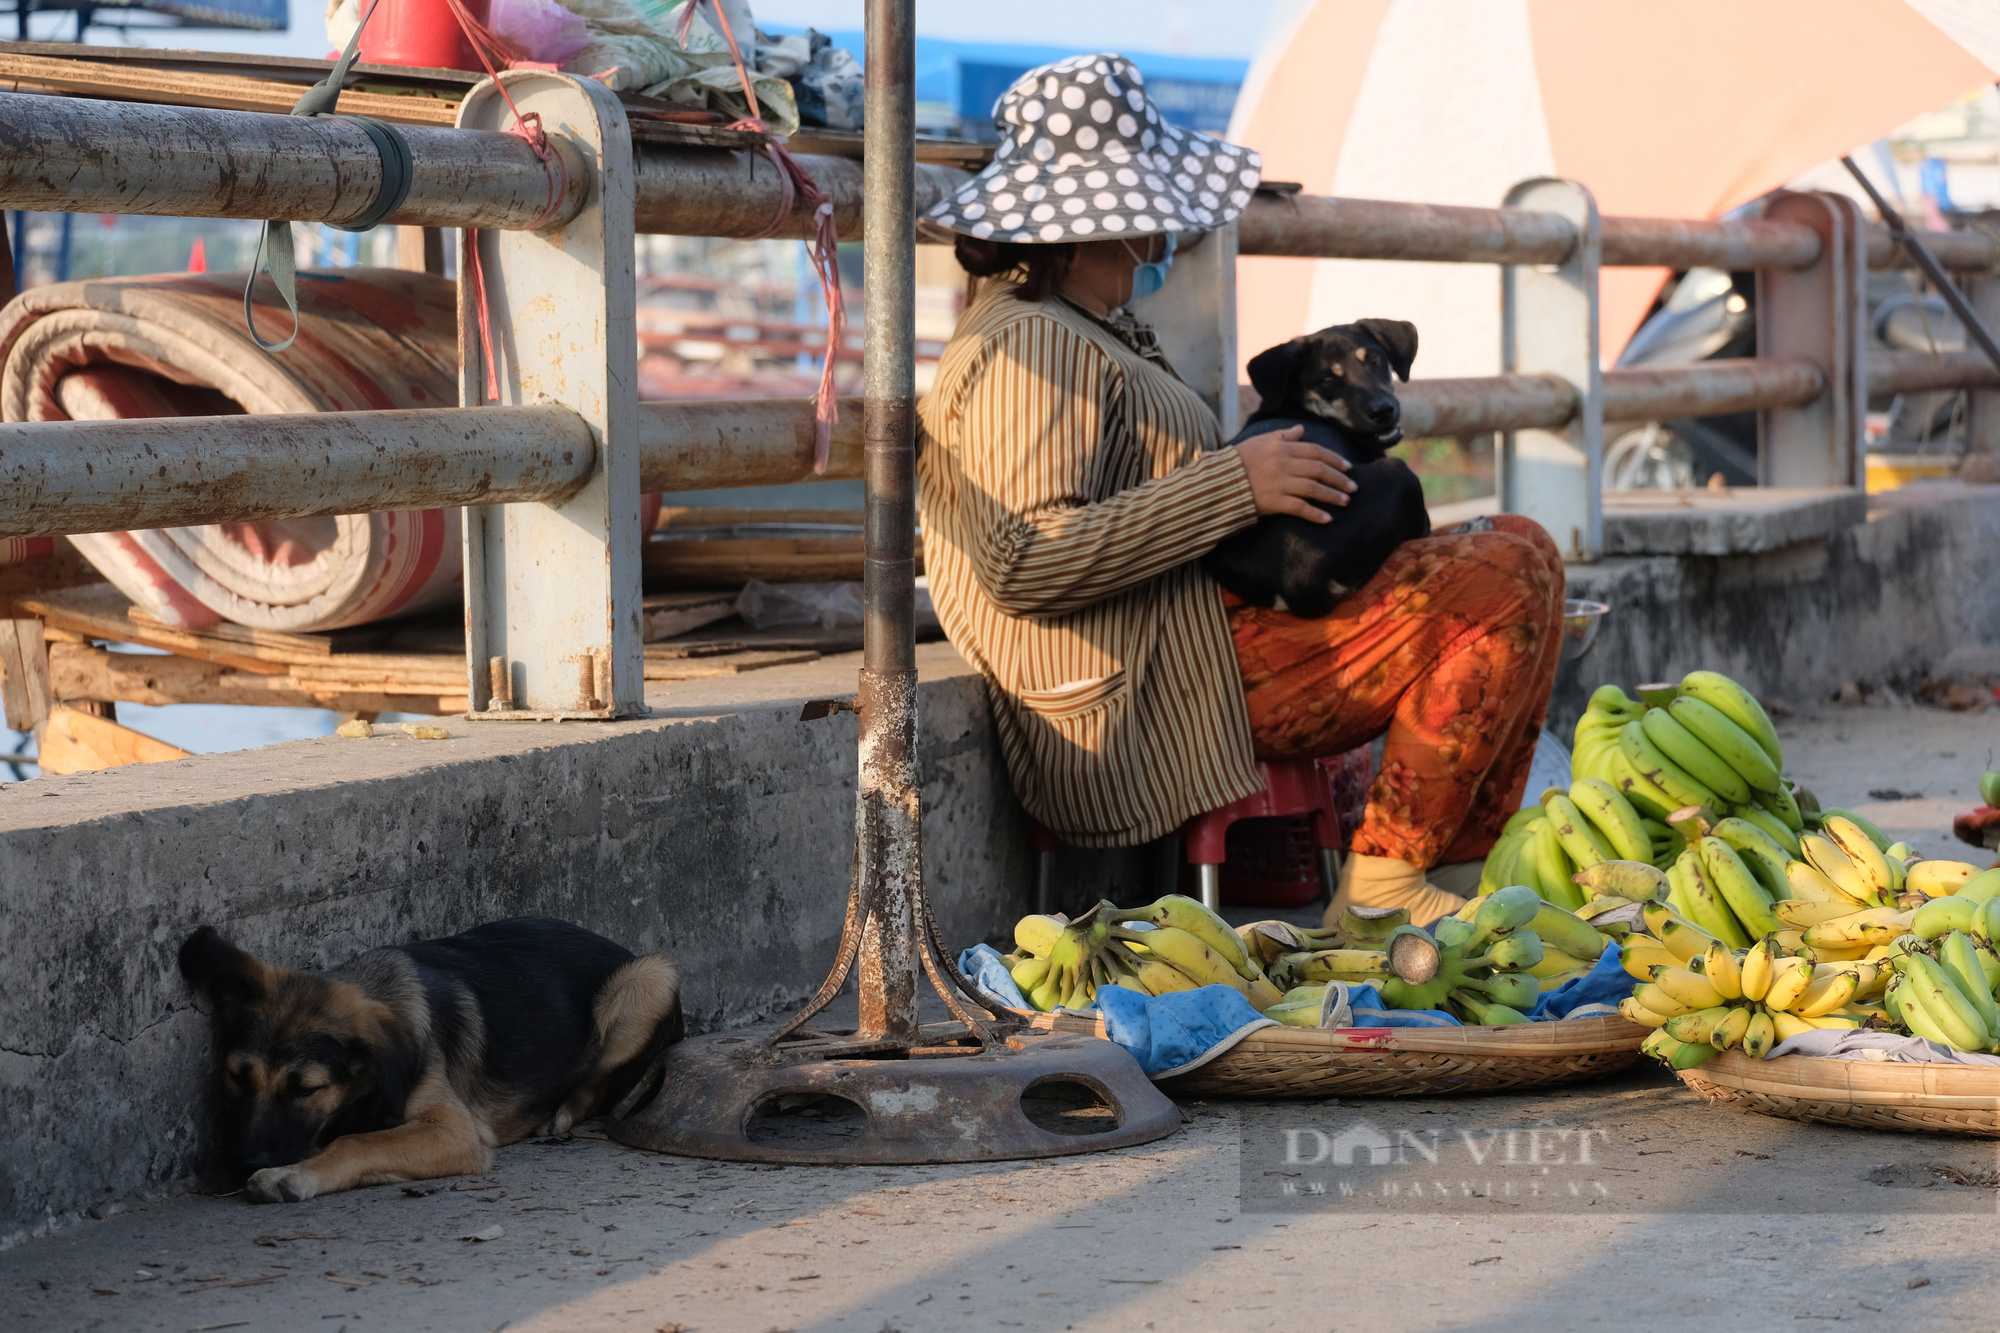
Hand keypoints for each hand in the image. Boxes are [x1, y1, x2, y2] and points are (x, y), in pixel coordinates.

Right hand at [1234, 426, 1354, 521]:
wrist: (1218, 482)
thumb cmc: (1238, 461)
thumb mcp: (1259, 441)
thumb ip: (1282, 436)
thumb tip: (1301, 429)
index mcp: (1282, 448)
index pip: (1315, 451)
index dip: (1334, 459)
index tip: (1348, 467)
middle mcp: (1284, 464)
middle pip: (1319, 470)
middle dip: (1339, 478)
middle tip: (1353, 487)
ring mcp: (1280, 483)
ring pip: (1313, 488)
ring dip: (1332, 495)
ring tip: (1345, 501)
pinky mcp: (1274, 502)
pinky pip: (1300, 508)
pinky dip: (1315, 514)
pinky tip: (1327, 519)